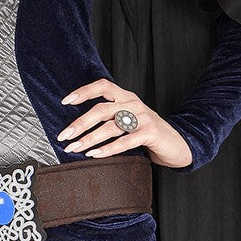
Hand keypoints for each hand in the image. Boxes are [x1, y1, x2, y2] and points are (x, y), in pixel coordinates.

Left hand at [57, 77, 192, 168]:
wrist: (176, 144)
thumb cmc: (146, 133)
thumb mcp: (128, 119)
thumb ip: (110, 117)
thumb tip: (77, 128)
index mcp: (126, 96)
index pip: (102, 86)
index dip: (83, 92)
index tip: (65, 102)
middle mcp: (133, 104)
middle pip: (101, 109)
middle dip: (80, 123)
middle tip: (64, 136)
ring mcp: (143, 117)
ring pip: (110, 127)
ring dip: (89, 139)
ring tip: (74, 149)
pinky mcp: (150, 133)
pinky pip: (125, 141)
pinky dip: (108, 149)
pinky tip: (94, 155)